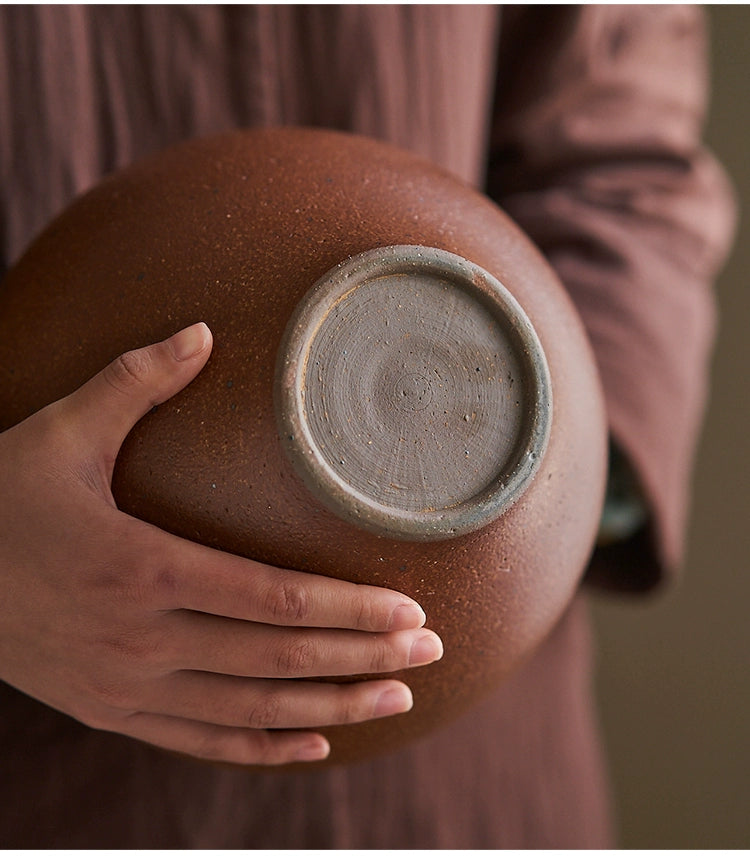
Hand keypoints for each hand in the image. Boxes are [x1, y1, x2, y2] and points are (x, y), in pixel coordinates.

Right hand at [0, 323, 441, 764]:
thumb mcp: (60, 432)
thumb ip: (135, 382)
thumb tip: (201, 331)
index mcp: (140, 565)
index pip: (275, 600)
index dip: (350, 608)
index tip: (410, 609)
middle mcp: (141, 637)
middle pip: (278, 659)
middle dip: (363, 656)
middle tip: (430, 651)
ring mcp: (125, 685)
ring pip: (251, 711)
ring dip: (331, 705)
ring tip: (396, 696)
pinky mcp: (111, 710)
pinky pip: (200, 740)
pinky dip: (262, 747)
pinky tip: (315, 741)